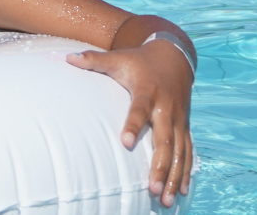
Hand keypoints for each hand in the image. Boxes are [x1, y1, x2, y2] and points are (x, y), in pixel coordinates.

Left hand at [67, 42, 193, 207]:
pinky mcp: (184, 127)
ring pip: (179, 152)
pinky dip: (185, 171)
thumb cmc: (139, 61)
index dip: (133, 125)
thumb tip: (68, 57)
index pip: (140, 110)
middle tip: (151, 188)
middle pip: (165, 141)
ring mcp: (178, 120)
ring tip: (165, 198)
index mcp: (148, 92)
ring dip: (174, 176)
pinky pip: (188, 152)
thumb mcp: (118, 57)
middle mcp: (167, 109)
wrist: (175, 58)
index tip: (125, 142)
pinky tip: (181, 191)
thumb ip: (94, 60)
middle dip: (160, 166)